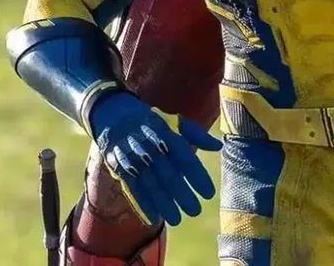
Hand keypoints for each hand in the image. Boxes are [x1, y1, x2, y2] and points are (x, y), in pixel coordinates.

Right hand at [89, 92, 220, 226]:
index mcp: (167, 134)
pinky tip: (154, 217)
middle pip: (169, 174)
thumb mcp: (175, 121)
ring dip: (165, 203)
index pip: (185, 157)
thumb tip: (218, 146)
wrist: (115, 114)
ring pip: (152, 185)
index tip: (208, 193)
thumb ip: (196, 135)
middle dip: (183, 194)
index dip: (197, 176)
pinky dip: (143, 203)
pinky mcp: (121, 168)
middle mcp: (152, 147)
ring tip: (177, 219)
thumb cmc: (152, 120)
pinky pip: (133, 188)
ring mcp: (135, 158)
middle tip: (195, 210)